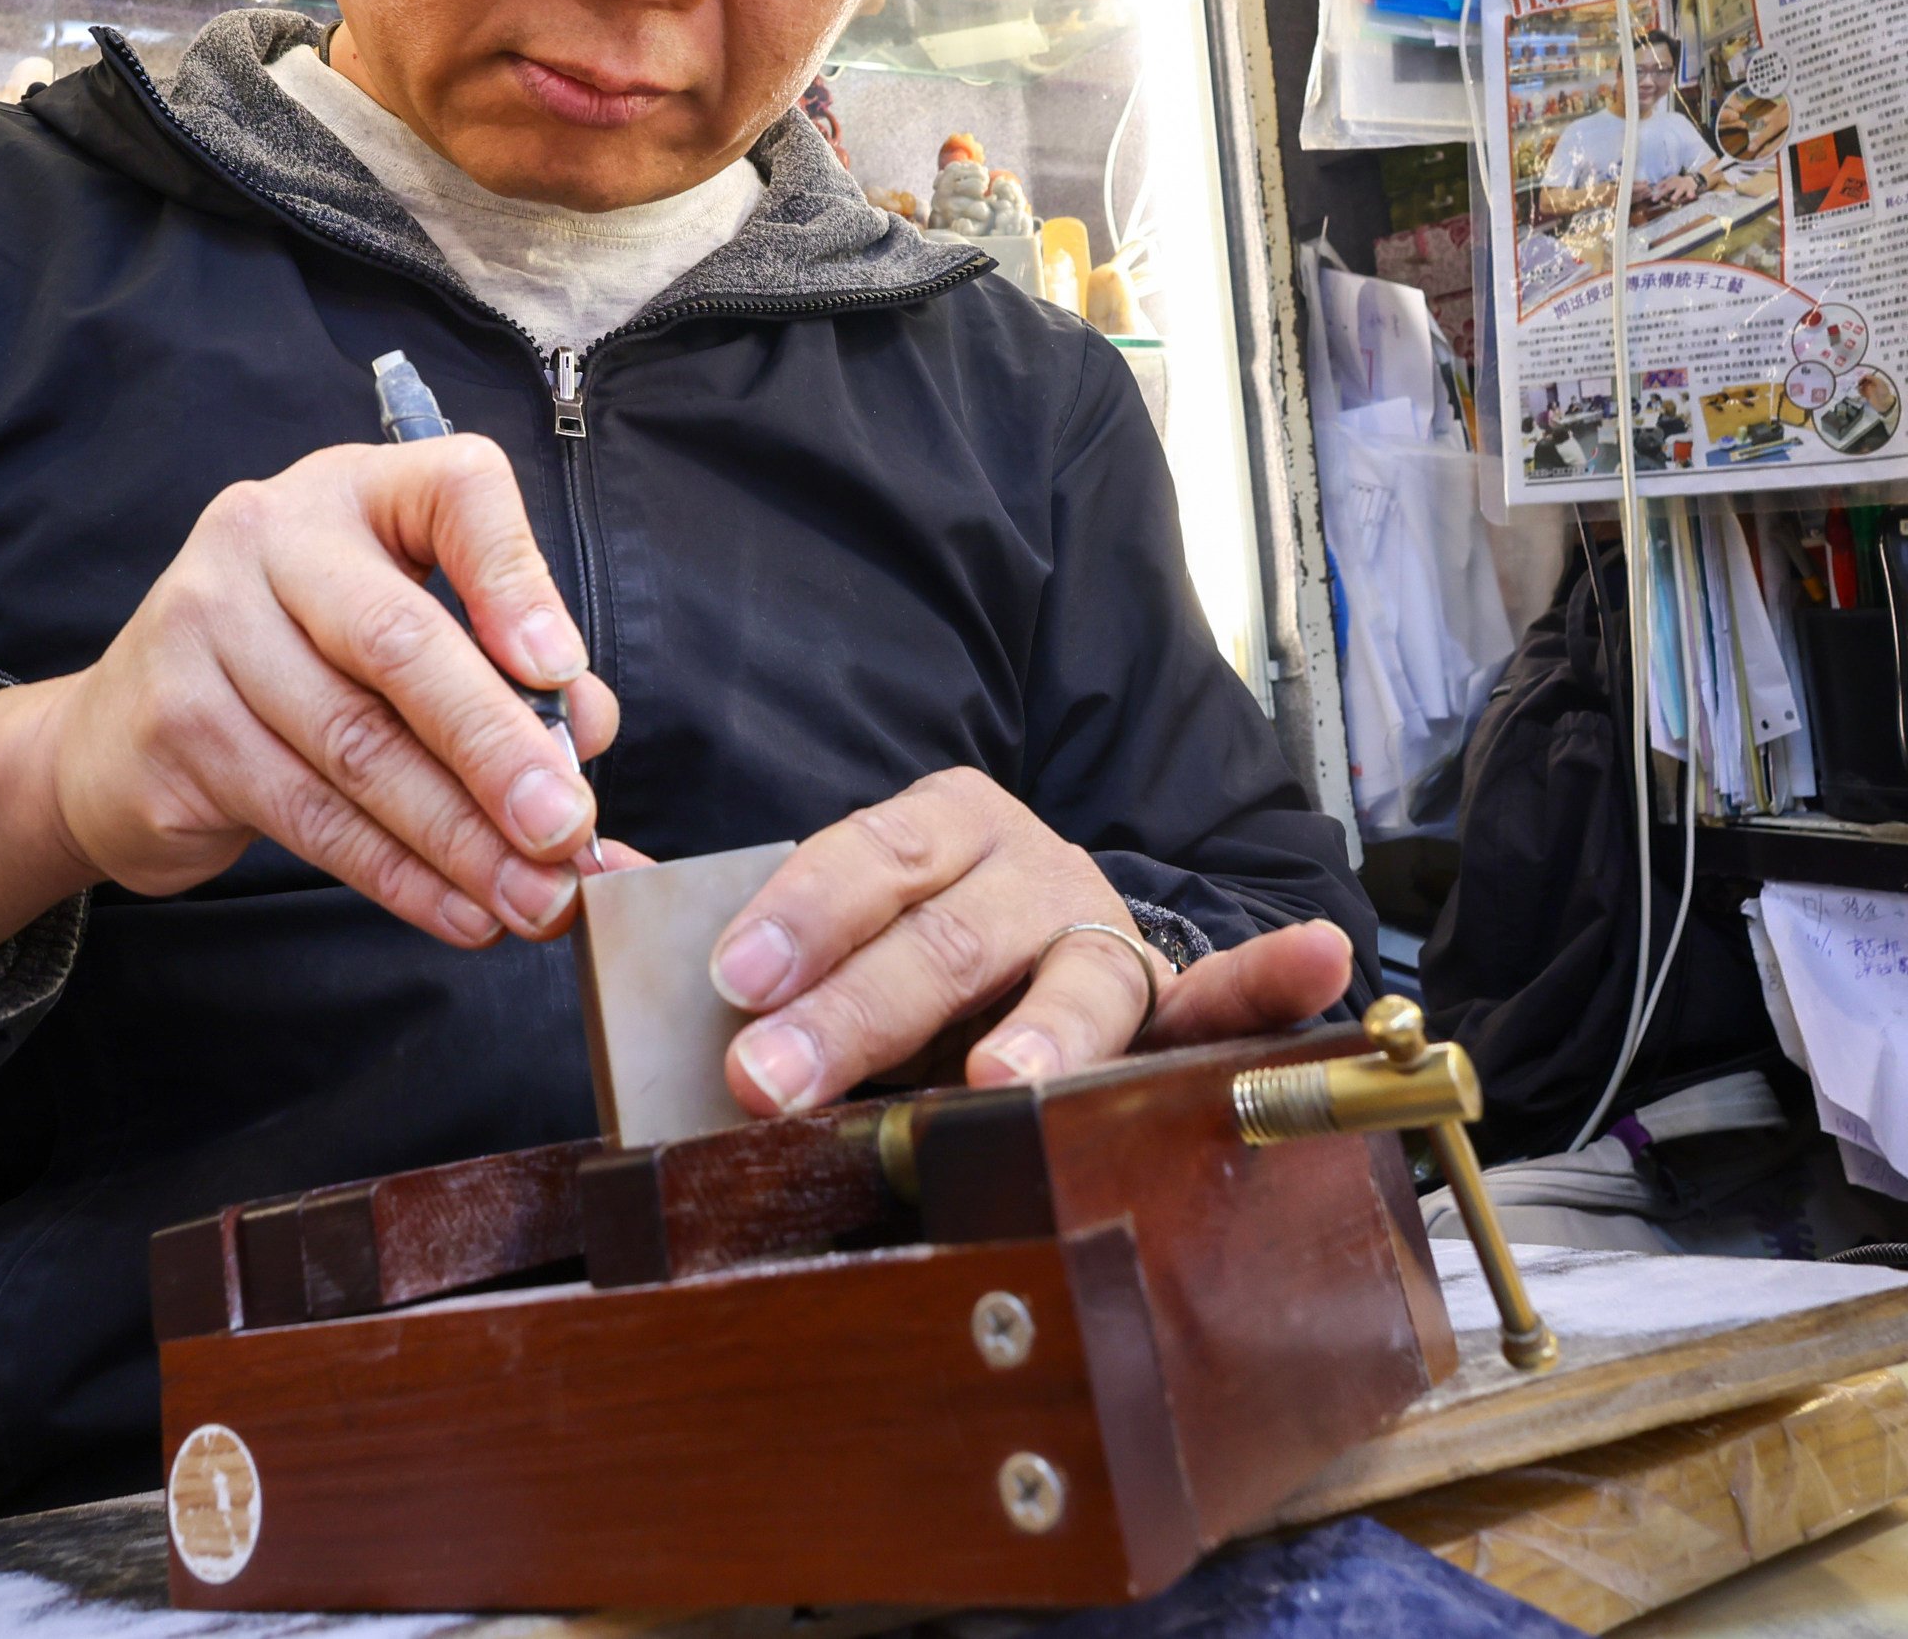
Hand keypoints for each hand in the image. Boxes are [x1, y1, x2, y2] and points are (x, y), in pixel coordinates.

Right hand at [0, 436, 617, 977]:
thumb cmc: (291, 669)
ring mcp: (205, 629)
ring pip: (358, 748)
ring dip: (461, 840)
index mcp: (352, 491)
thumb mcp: (395, 631)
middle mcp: (268, 538)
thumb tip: (587, 730)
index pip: (453, 491)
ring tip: (536, 898)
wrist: (113, 737)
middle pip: (398, 643)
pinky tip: (460, 910)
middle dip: (495, 748)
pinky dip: (400, 875)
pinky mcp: (176, 730)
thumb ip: (496, 666)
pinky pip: (312, 817)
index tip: (565, 671)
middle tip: (566, 826)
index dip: (516, 581)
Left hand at [706, 766, 1360, 1115]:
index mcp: (940, 825)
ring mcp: (1104, 930)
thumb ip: (733, 909)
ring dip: (1038, 1034)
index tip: (736, 976)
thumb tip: (585, 881)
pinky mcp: (1172, 996)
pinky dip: (1277, 976)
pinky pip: (1228, 991)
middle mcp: (1028, 866)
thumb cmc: (917, 932)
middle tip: (773, 1078)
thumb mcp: (839, 906)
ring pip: (1073, 976)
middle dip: (857, 1010)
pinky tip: (1321, 961)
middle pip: (947, 937)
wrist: (1045, 929)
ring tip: (1000, 1082)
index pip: (865, 857)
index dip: (799, 914)